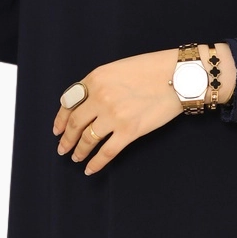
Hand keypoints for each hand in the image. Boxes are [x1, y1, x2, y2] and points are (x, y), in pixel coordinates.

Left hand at [52, 47, 184, 174]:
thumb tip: (87, 103)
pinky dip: (96, 163)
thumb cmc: (152, 69)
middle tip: (62, 148)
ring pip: (88, 139)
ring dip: (79, 151)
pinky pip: (107, 152)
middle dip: (66, 139)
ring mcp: (114, 115)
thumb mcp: (118, 68)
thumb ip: (99, 84)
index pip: (69, 102)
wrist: (179, 76)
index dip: (61, 119)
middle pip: (75, 124)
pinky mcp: (129, 131)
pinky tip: (90, 169)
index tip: (57, 129)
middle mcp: (100, 97)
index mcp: (95, 78)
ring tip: (75, 158)